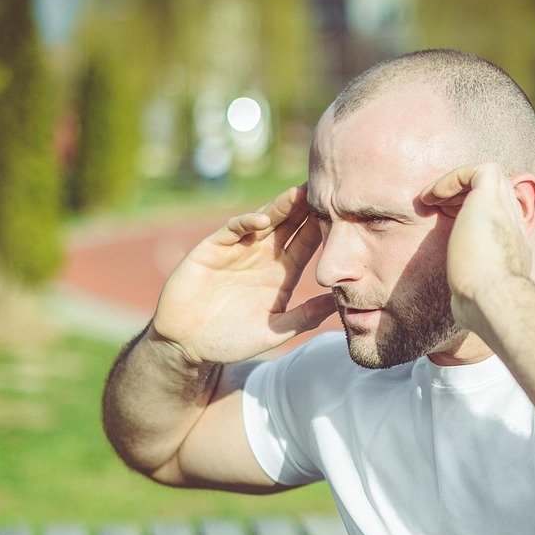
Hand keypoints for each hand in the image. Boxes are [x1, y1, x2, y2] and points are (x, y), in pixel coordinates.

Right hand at [151, 185, 336, 364]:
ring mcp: (237, 250)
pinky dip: (246, 222)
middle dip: (306, 207)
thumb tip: (340, 303)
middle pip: (288, 225)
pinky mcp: (212, 249)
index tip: (346, 214)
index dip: (323, 229)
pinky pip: (232, 230)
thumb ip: (305, 316)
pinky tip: (262, 219)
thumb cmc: (231, 340)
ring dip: (280, 206)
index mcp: (280, 273)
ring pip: (263, 221)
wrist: (187, 344)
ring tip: (299, 194)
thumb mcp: (274, 330)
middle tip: (328, 189)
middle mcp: (262, 256)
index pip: (306, 244)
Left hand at [419, 163, 531, 329]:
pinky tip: (432, 197)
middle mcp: (512, 222)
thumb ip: (471, 289)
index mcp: (511, 244)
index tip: (445, 221)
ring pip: (486, 177)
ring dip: (455, 184)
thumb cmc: (480, 305)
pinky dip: (451, 178)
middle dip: (462, 194)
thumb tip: (459, 309)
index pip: (497, 215)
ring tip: (429, 199)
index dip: (470, 212)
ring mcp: (505, 207)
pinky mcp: (491, 195)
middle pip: (493, 192)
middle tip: (435, 207)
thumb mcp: (475, 295)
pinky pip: (475, 170)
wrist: (491, 298)